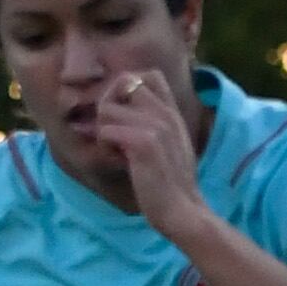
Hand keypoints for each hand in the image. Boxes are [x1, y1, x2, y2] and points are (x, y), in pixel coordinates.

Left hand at [87, 66, 212, 239]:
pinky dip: (104, 148)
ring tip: (118, 151)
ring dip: (104, 131)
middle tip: (113, 133)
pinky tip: (119, 161)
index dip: (127, 86)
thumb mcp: (170, 145)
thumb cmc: (172, 184)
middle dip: (108, 106)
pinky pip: (105, 131)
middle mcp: (165, 113)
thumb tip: (113, 110)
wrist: (182, 211)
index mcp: (172, 112)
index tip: (124, 112)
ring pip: (106, 108)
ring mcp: (155, 126)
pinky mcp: (142, 143)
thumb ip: (152, 123)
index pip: (149, 75)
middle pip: (122, 83)